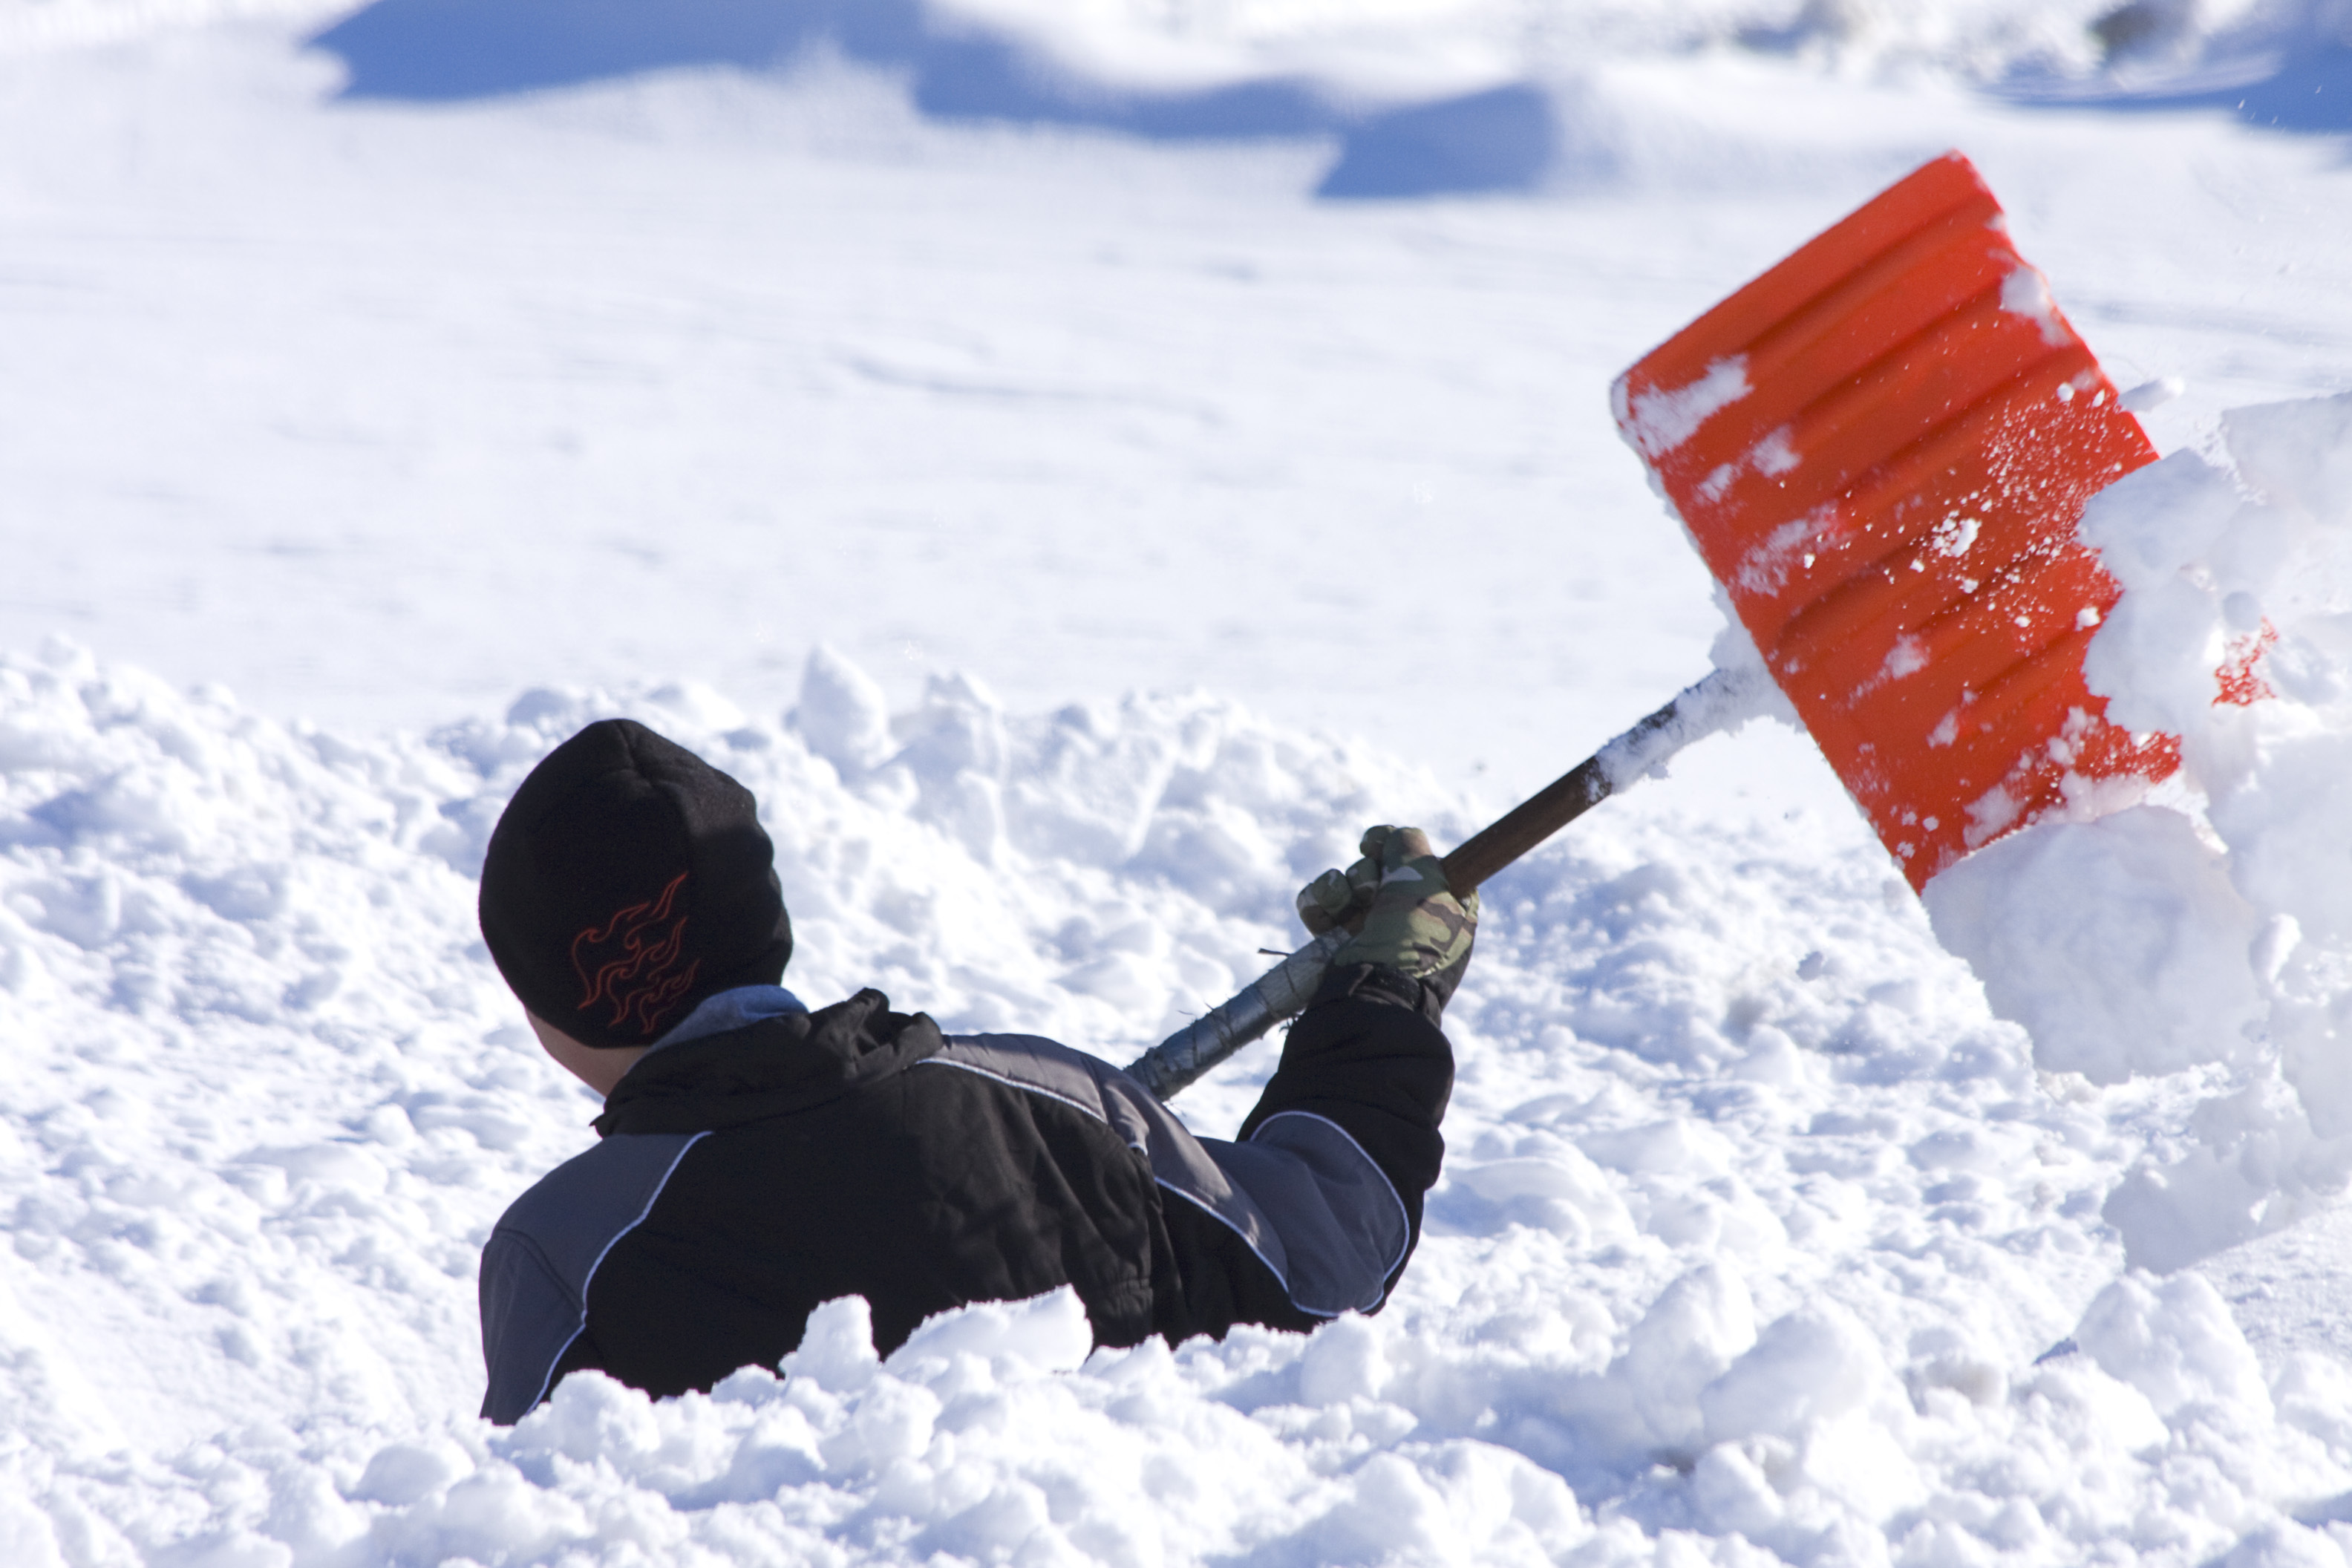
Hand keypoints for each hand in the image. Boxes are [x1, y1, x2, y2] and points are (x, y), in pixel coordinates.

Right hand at [1296, 825, 1477, 1006]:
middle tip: (1370, 893)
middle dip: (1365, 873)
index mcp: (1445, 905)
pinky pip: (1320, 904)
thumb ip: (1411, 846)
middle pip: (1377, 866)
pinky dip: (1317, 905)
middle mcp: (1409, 916)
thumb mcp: (1425, 881)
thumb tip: (1392, 839)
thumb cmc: (1412, 941)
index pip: (1419, 859)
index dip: (1393, 847)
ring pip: (1345, 882)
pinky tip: (1324, 918)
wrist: (1375, 993)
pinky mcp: (1340, 941)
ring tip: (1344, 911)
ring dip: (1338, 889)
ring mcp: (1373, 929)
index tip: (1376, 847)